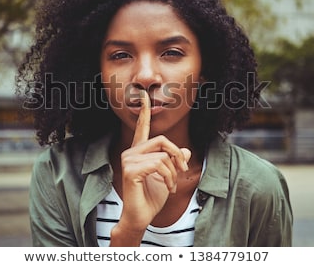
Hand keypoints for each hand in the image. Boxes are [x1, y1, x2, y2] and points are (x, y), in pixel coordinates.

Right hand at [110, 90, 190, 245]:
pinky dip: (169, 177)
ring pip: (163, 155)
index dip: (144, 112)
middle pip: (162, 140)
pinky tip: (168, 188)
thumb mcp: (169, 176)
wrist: (141, 217)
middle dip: (177, 155)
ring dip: (174, 172)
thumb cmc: (152, 197)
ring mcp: (129, 160)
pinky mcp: (131, 170)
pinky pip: (159, 165)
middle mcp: (131, 152)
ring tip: (172, 185)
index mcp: (138, 151)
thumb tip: (184, 149)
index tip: (143, 96)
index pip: (142, 128)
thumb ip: (174, 161)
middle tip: (183, 170)